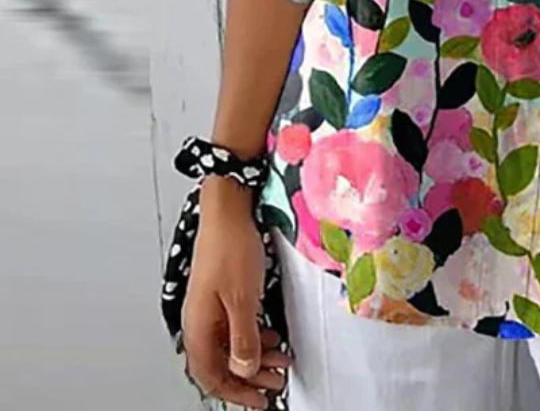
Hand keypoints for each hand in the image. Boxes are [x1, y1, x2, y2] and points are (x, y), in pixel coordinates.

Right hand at [181, 177, 289, 408]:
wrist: (229, 209)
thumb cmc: (231, 247)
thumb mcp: (243, 299)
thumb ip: (243, 338)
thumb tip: (244, 371)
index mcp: (197, 327)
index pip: (211, 375)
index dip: (235, 393)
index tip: (258, 402)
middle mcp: (200, 320)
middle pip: (221, 363)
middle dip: (249, 378)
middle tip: (274, 385)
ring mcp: (210, 306)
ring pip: (230, 344)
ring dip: (255, 356)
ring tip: (280, 361)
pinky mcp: (223, 292)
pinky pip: (236, 325)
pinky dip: (254, 335)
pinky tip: (271, 334)